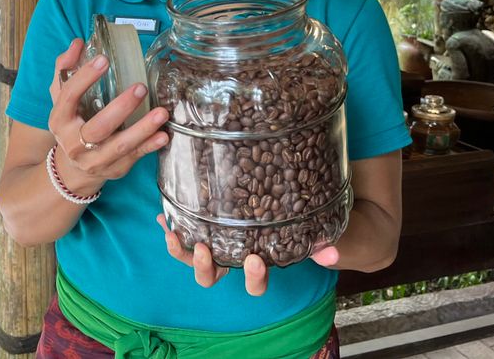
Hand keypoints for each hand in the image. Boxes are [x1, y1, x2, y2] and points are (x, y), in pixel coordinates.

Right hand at [47, 39, 168, 197]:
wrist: (73, 169)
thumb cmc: (71, 124)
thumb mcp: (62, 98)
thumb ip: (66, 69)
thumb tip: (78, 43)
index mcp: (59, 120)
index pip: (69, 97)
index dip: (85, 77)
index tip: (104, 59)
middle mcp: (74, 143)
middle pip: (97, 127)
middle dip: (120, 108)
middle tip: (141, 87)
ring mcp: (95, 159)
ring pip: (119, 145)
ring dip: (142, 129)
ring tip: (161, 112)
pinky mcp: (115, 168)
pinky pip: (134, 157)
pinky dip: (149, 147)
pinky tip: (163, 135)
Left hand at [156, 216, 342, 295]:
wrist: (277, 209)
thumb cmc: (290, 227)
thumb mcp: (304, 234)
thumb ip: (318, 245)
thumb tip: (331, 252)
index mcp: (256, 266)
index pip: (255, 284)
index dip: (253, 278)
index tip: (254, 260)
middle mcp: (230, 262)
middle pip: (213, 278)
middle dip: (206, 269)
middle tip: (205, 250)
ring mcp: (212, 249)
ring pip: (192, 261)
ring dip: (182, 252)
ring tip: (174, 235)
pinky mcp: (198, 233)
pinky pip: (181, 237)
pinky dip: (171, 229)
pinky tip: (162, 216)